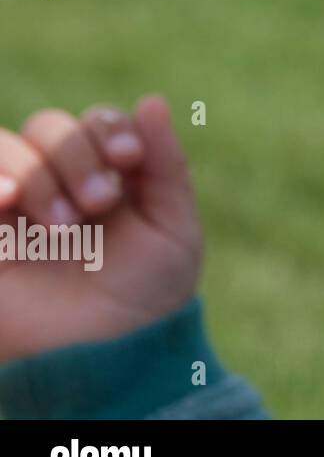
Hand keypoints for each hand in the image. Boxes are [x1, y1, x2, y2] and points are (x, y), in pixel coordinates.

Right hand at [0, 95, 202, 362]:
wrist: (104, 356)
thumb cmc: (146, 295)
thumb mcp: (173, 230)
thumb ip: (166, 165)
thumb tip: (152, 100)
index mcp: (109, 174)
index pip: (99, 121)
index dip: (111, 129)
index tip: (130, 158)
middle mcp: (59, 180)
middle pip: (50, 126)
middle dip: (77, 154)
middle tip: (100, 202)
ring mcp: (16, 204)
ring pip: (6, 145)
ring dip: (39, 172)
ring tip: (64, 224)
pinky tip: (9, 201)